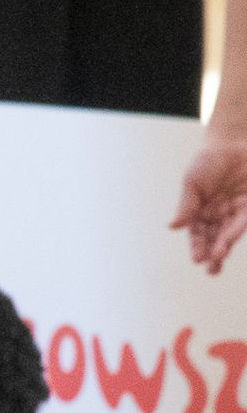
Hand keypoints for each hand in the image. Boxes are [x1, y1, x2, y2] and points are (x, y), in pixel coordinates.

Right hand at [173, 133, 246, 273]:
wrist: (233, 143)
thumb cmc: (208, 162)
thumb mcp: (192, 181)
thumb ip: (187, 205)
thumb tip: (173, 227)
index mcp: (200, 212)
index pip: (198, 235)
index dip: (198, 247)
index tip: (198, 259)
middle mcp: (218, 216)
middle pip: (215, 238)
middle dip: (214, 254)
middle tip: (211, 269)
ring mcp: (236, 211)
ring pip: (231, 233)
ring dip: (226, 246)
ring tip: (220, 257)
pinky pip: (246, 220)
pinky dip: (239, 230)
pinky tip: (231, 239)